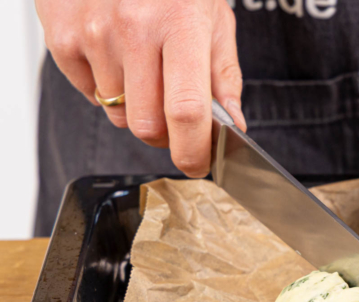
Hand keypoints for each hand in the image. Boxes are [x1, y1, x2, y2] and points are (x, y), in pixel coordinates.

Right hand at [36, 0, 246, 177]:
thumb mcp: (213, 18)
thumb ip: (223, 76)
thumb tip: (232, 125)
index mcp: (180, 25)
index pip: (187, 111)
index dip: (193, 150)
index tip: (198, 163)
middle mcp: (134, 29)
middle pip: (146, 125)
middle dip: (166, 135)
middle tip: (175, 117)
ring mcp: (93, 33)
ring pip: (117, 113)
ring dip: (135, 106)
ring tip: (144, 67)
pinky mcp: (62, 35)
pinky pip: (87, 92)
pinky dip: (104, 86)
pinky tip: (116, 55)